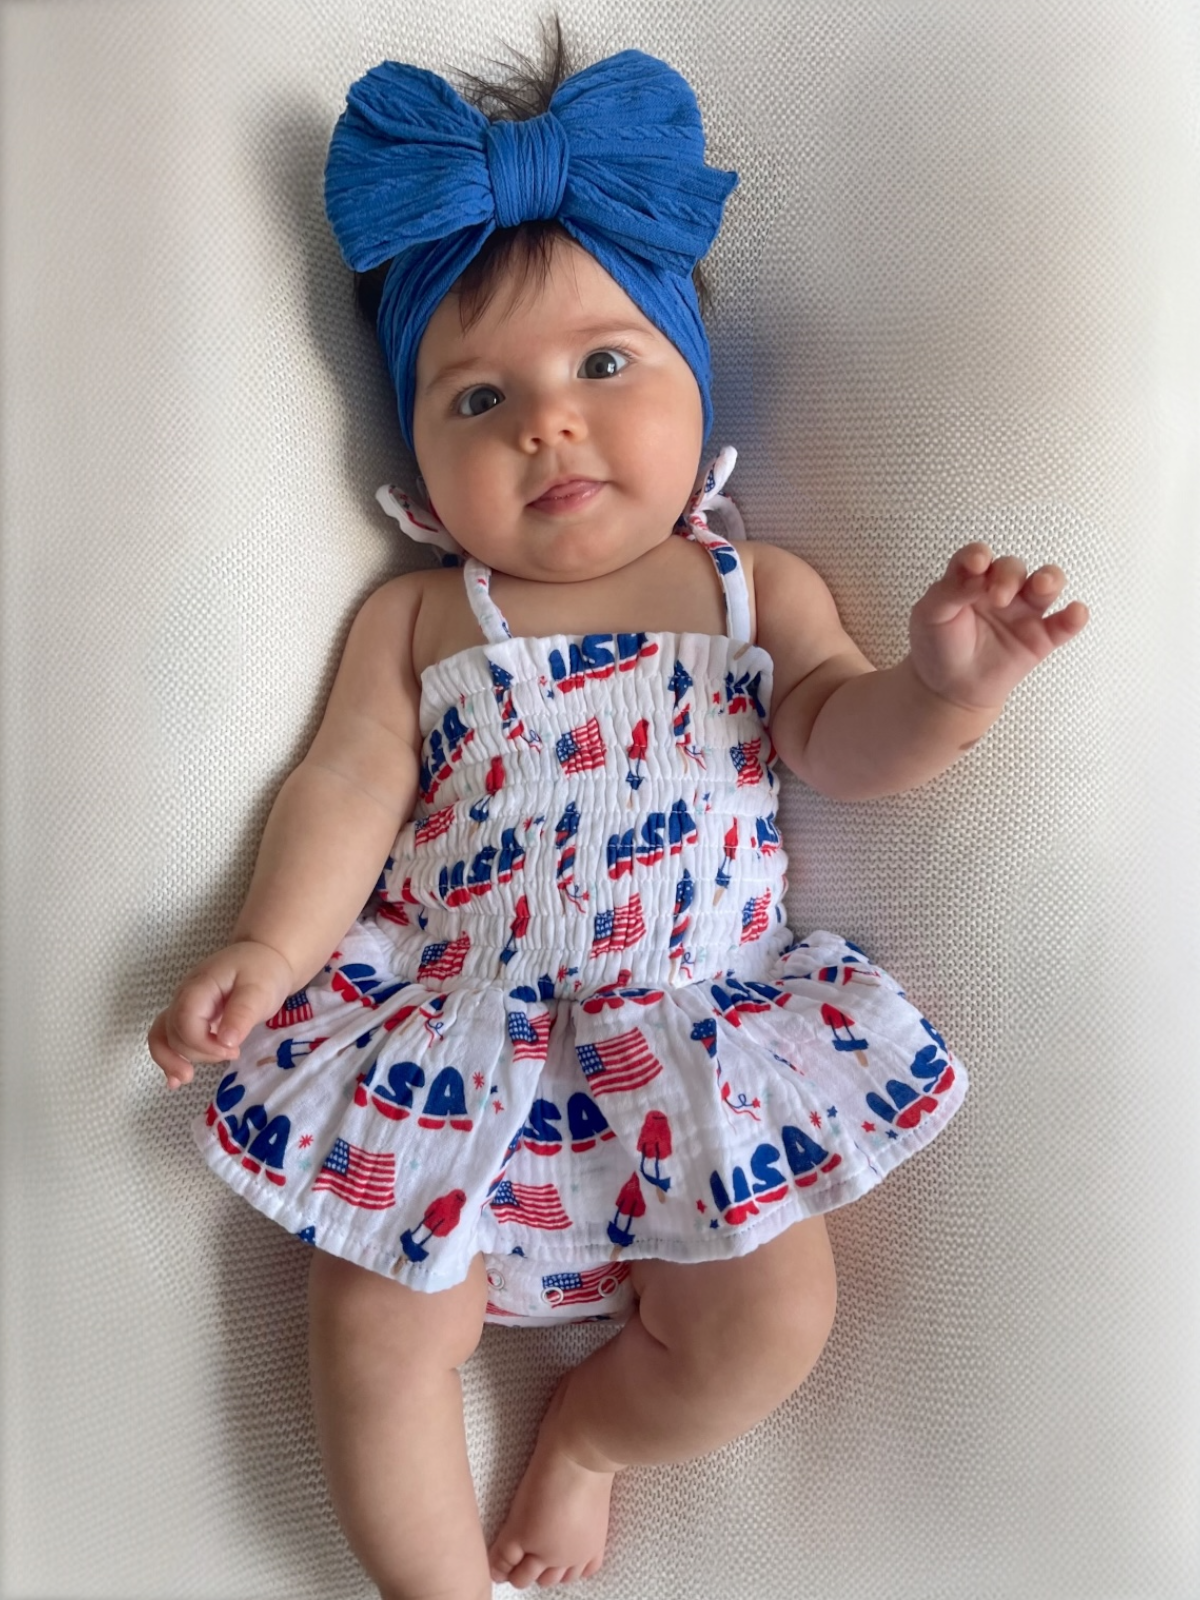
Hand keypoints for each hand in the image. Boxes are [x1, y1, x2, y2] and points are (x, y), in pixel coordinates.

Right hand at [148, 940, 296, 1090]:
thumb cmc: (263, 972)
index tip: (232, 1050)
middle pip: (174, 1032)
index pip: (185, 1021)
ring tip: (186, 1079)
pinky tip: (174, 1079)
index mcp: (199, 986)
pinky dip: (168, 1057)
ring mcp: (183, 1006)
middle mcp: (184, 996)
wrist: (264, 957)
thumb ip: (242, 1014)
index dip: (202, 1044)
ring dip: (172, 1059)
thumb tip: (225, 1042)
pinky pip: (169, 1037)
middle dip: (198, 1052)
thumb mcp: (260, 990)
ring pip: (164, 1036)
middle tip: (232, 1054)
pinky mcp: (189, 1016)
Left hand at [908, 544, 1089, 711]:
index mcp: (970, 580)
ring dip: (1049, 579)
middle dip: (1008, 576)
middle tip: (998, 598)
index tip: (976, 564)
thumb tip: (978, 571)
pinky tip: (1076, 612)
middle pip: (1014, 567)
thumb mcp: (931, 614)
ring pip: (1047, 583)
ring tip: (1041, 586)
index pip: (978, 557)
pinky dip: (1075, 616)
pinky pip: (1064, 624)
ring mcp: (1023, 612)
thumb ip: (951, 589)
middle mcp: (1000, 590)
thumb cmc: (938, 645)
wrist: (947, 689)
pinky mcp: (1040, 638)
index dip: (979, 555)